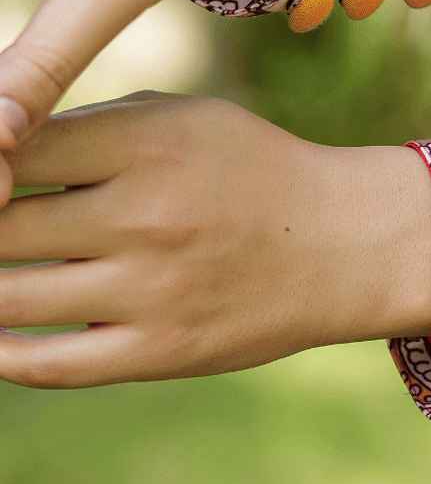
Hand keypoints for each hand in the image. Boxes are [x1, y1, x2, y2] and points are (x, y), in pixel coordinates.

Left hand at [0, 94, 430, 387]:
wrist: (343, 245)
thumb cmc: (248, 170)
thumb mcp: (181, 118)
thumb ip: (89, 127)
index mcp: (144, 144)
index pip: (10, 151)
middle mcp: (143, 216)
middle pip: (0, 227)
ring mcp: (151, 289)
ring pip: (9, 297)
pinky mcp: (161, 350)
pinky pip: (51, 365)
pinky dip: (2, 353)